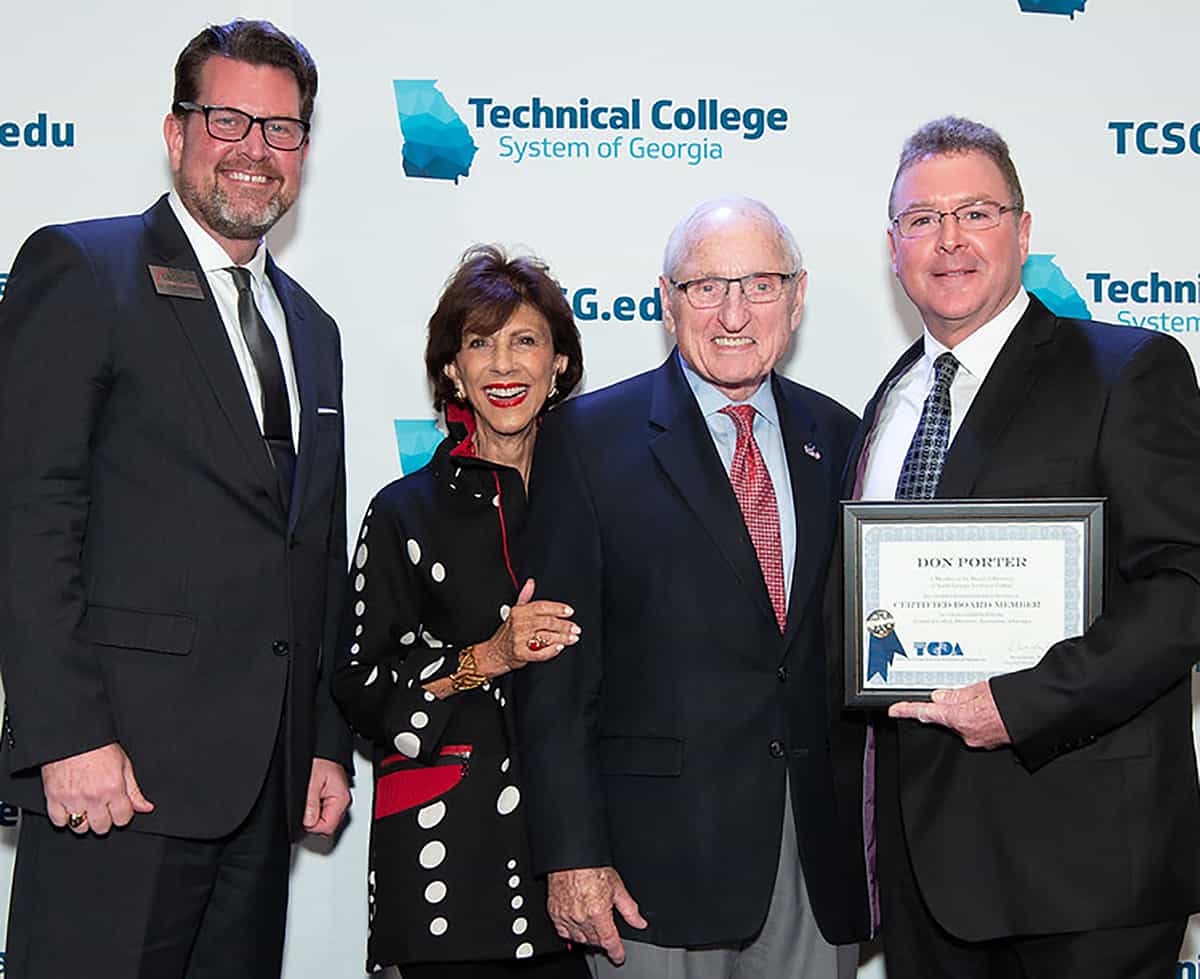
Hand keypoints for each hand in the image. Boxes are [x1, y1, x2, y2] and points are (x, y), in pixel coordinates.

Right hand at [42, 742, 153, 834]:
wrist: (72, 736)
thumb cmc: (99, 747)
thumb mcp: (124, 765)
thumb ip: (134, 790)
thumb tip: (146, 808)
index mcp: (114, 788)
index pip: (123, 819)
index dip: (122, 814)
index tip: (118, 808)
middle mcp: (94, 796)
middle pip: (102, 827)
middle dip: (104, 819)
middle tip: (102, 806)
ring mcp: (72, 799)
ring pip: (80, 828)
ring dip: (84, 820)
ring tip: (86, 807)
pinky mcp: (53, 798)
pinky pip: (59, 822)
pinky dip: (64, 818)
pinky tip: (70, 807)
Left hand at [304, 757, 350, 834]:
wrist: (323, 750)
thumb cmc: (320, 760)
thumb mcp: (311, 782)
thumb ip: (310, 804)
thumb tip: (308, 823)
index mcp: (341, 799)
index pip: (327, 827)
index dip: (312, 825)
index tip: (304, 816)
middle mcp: (343, 802)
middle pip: (327, 825)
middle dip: (314, 821)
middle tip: (306, 807)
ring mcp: (339, 800)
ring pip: (326, 820)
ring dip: (315, 815)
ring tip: (309, 800)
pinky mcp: (334, 798)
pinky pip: (325, 812)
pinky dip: (317, 809)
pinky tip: (312, 798)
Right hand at [473, 578, 579, 678]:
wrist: (494, 652)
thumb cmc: (508, 632)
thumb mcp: (515, 611)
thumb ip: (525, 596)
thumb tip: (531, 582)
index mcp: (519, 612)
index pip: (541, 607)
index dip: (557, 608)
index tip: (569, 611)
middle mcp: (518, 624)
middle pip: (546, 622)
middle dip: (564, 625)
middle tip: (576, 628)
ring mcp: (519, 639)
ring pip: (545, 637)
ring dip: (562, 638)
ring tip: (573, 638)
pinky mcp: (520, 653)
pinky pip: (539, 653)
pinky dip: (551, 651)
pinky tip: (559, 648)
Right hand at [547, 866, 646, 963]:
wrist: (571, 857)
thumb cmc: (591, 867)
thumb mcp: (617, 886)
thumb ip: (629, 909)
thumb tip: (639, 922)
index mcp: (598, 911)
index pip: (609, 941)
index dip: (616, 952)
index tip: (619, 956)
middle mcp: (581, 917)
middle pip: (595, 941)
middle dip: (603, 940)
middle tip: (607, 932)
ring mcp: (566, 916)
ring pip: (579, 939)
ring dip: (588, 937)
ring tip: (594, 927)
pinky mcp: (555, 913)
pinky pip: (563, 932)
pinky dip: (571, 933)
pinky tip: (578, 926)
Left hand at [888, 680, 1011, 748]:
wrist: (1041, 713)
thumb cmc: (1015, 701)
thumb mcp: (981, 689)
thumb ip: (956, 694)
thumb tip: (940, 697)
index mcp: (961, 718)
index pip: (926, 712)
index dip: (908, 710)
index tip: (894, 710)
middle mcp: (967, 733)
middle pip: (945, 717)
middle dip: (951, 705)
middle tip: (970, 694)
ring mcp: (977, 740)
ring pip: (960, 722)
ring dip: (966, 711)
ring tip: (987, 701)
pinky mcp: (987, 743)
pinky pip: (973, 728)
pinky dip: (976, 718)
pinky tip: (989, 710)